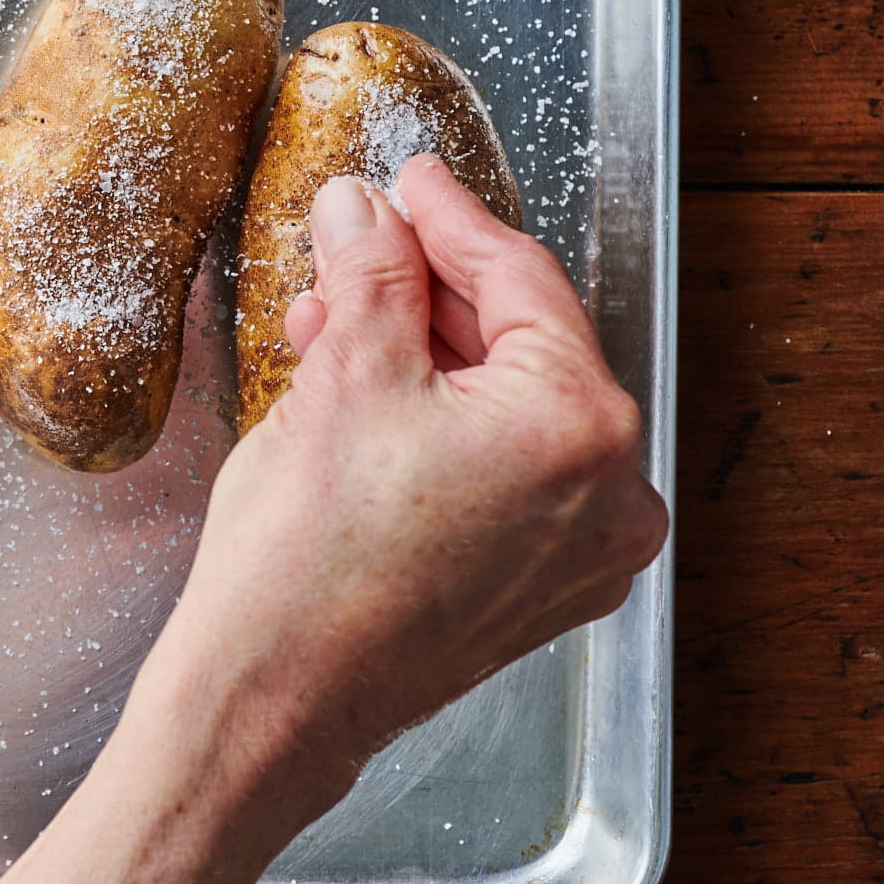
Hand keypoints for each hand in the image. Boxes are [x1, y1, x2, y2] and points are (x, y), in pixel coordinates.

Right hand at [168, 154, 669, 777]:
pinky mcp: (541, 590)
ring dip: (424, 358)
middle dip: (426, 293)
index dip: (450, 219)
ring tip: (330, 329)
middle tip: (356, 249)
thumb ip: (371, 273)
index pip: (520, 281)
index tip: (410, 183)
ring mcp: (583, 551)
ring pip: (507, 410)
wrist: (272, 700)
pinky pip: (505, 474)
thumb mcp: (341, 375)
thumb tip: (367, 212)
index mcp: (581, 425)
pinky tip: (366, 401)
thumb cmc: (306, 562)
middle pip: (520, 345)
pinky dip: (443, 429)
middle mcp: (612, 493)